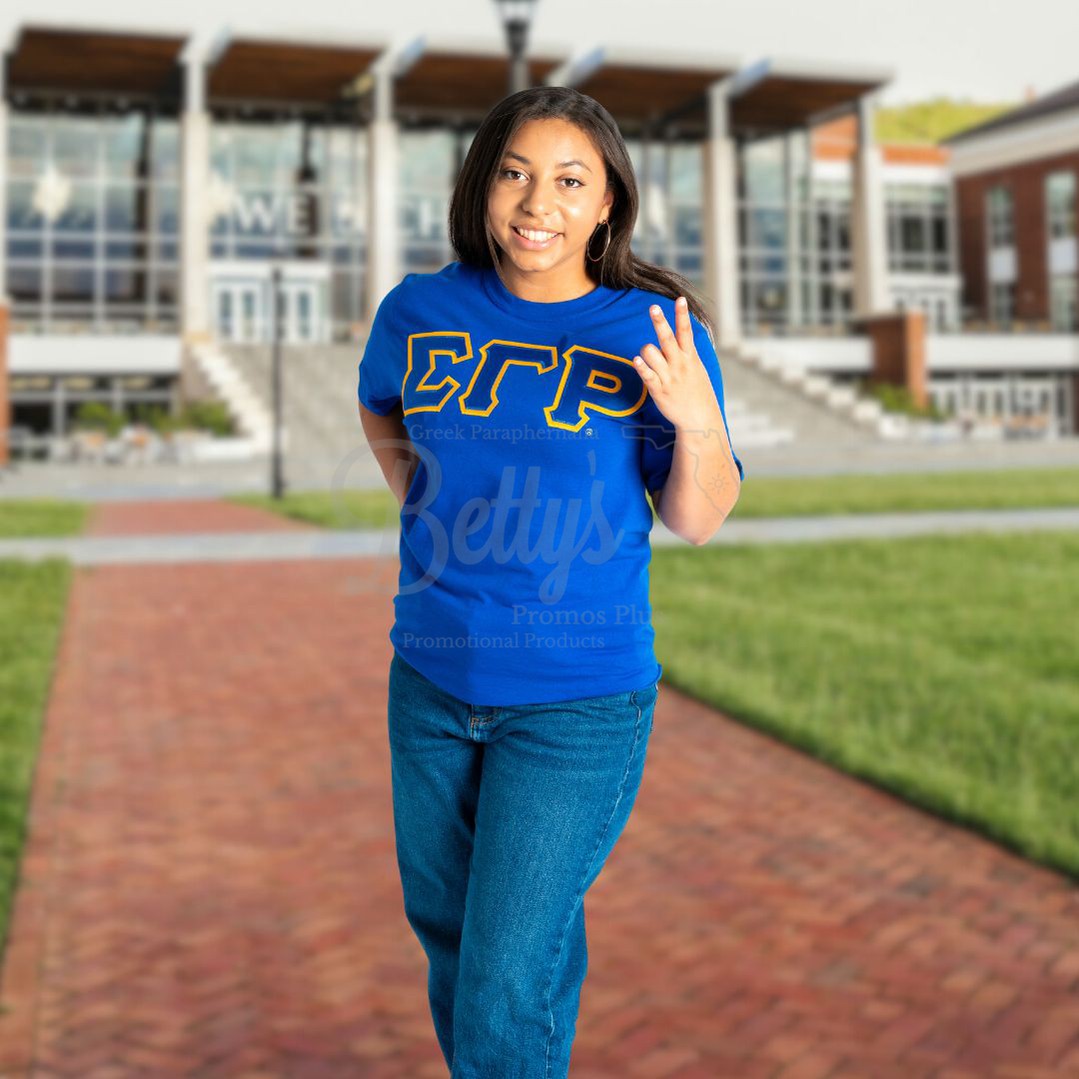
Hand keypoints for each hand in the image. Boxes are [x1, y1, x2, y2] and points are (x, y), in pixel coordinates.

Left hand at [633, 297, 722, 432]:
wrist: (700, 418)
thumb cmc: (696, 390)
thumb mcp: (697, 368)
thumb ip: (686, 350)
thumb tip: (683, 331)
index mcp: (690, 357)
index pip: (686, 331)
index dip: (682, 315)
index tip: (680, 299)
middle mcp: (679, 364)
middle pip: (667, 338)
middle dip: (660, 322)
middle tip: (653, 307)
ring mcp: (669, 377)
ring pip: (651, 353)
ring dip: (646, 350)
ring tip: (647, 356)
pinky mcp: (658, 390)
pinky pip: (647, 375)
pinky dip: (641, 367)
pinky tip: (636, 360)